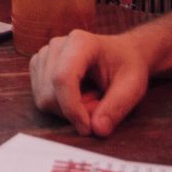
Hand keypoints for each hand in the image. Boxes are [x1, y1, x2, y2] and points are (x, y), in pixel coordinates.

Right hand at [29, 30, 152, 137]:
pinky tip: (78, 97)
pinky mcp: (38, 67)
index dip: (72, 108)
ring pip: (44, 99)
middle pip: (51, 93)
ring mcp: (44, 55)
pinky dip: (60, 107)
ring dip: (68, 111)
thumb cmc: (127, 67)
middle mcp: (57, 45)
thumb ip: (116, 108)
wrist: (122, 53)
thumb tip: (97, 129)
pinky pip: (41, 98)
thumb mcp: (133, 87)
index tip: (87, 128)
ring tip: (91, 99)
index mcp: (81, 42)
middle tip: (100, 107)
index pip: (63, 78)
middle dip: (74, 112)